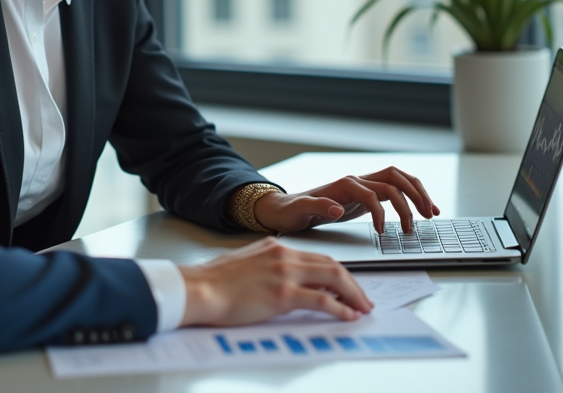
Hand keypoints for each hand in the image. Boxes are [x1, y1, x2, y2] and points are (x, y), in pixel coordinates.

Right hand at [179, 237, 372, 326]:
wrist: (199, 289)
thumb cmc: (215, 282)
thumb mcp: (247, 264)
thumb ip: (270, 268)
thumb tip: (287, 284)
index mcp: (275, 247)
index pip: (317, 257)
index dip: (337, 273)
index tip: (346, 286)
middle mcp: (284, 255)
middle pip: (331, 265)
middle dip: (352, 283)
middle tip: (363, 299)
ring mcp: (284, 273)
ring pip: (333, 278)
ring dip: (352, 295)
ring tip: (361, 308)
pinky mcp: (283, 294)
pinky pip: (322, 300)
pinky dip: (339, 309)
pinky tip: (346, 316)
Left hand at [254, 167, 439, 234]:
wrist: (285, 208)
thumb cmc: (291, 211)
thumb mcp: (299, 211)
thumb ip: (317, 207)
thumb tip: (337, 209)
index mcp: (343, 185)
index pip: (372, 193)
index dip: (380, 212)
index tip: (382, 232)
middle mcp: (356, 181)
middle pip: (394, 179)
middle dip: (412, 197)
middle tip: (423, 218)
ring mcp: (363, 186)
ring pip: (399, 180)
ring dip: (417, 194)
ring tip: (431, 213)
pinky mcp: (366, 195)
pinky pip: (395, 190)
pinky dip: (411, 196)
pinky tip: (422, 211)